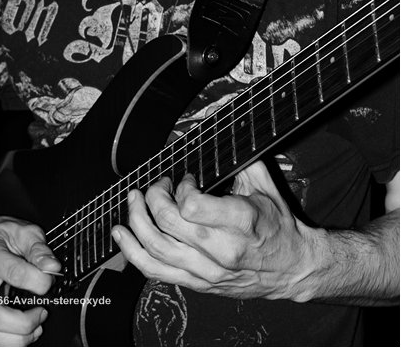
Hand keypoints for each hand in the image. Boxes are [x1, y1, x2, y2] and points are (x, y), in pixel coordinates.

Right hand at [0, 214, 60, 345]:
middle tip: (42, 312)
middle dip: (24, 323)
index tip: (50, 281)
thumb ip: (39, 249)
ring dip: (17, 339)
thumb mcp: (22, 231)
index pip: (14, 273)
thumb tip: (52, 267)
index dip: (38, 280)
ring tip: (36, 327)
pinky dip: (1, 347)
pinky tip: (18, 339)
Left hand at [112, 160, 317, 301]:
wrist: (293, 268)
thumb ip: (240, 158)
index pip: (190, 206)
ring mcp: (208, 271)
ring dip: (136, 221)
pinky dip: (133, 253)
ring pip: (156, 249)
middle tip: (157, 185)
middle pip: (167, 224)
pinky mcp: (199, 284)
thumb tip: (223, 130)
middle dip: (153, 197)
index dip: (180, 188)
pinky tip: (121, 235)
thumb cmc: (279, 224)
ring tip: (132, 201)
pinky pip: (157, 272)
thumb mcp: (265, 185)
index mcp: (240, 221)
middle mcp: (221, 250)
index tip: (186, 180)